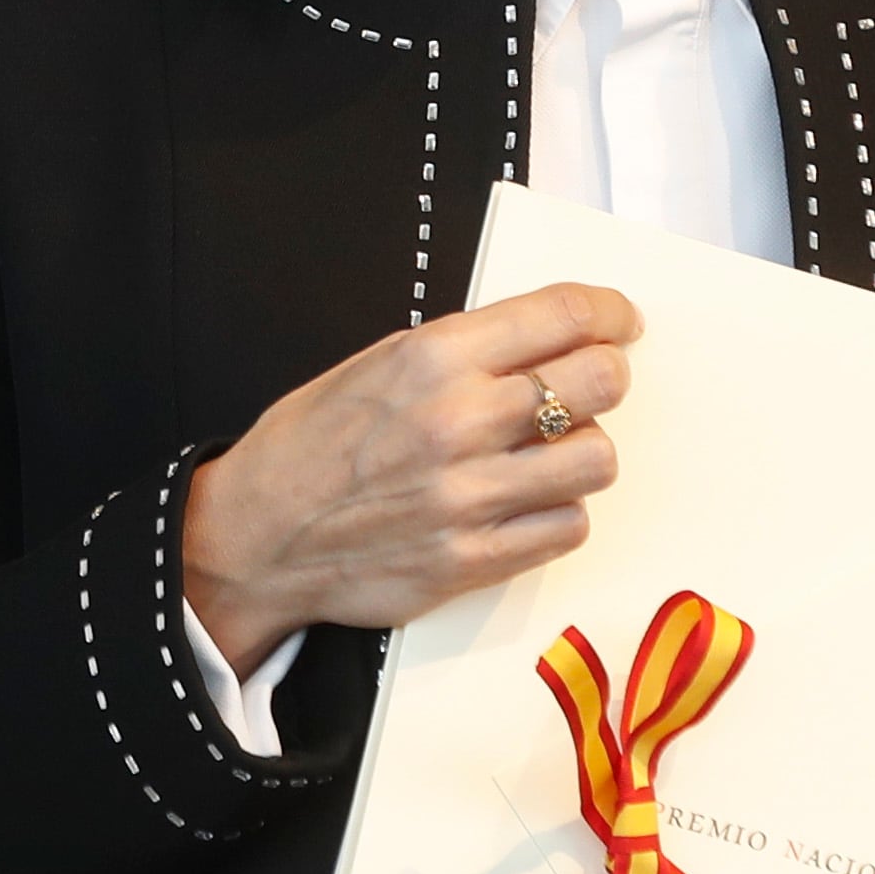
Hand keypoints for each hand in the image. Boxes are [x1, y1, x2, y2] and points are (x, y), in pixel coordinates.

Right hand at [178, 284, 639, 668]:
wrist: (255, 538)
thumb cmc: (309, 447)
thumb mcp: (374, 365)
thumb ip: (462, 351)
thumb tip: (546, 338)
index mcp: (431, 358)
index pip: (564, 315)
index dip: (609, 313)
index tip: (619, 322)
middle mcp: (457, 421)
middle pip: (601, 383)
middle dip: (607, 376)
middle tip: (592, 385)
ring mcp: (469, 496)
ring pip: (597, 459)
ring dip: (583, 451)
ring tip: (551, 453)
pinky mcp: (474, 560)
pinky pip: (568, 527)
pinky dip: (558, 512)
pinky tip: (526, 502)